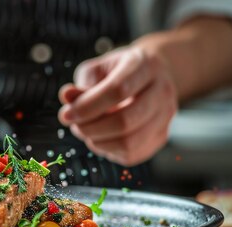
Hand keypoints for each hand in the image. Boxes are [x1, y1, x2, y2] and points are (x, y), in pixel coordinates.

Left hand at [58, 46, 177, 165]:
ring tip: (86, 132)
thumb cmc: (116, 72)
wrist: (150, 76)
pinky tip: (101, 138)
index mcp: (145, 65)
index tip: (66, 115)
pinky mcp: (161, 136)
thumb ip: (82, 84)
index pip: (118, 90)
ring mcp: (166, 115)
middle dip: (91, 128)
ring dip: (98, 143)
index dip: (88, 107)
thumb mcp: (97, 70)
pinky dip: (109, 151)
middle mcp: (162, 90)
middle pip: (126, 120)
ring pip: (129, 142)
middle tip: (75, 126)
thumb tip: (67, 97)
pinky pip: (131, 155)